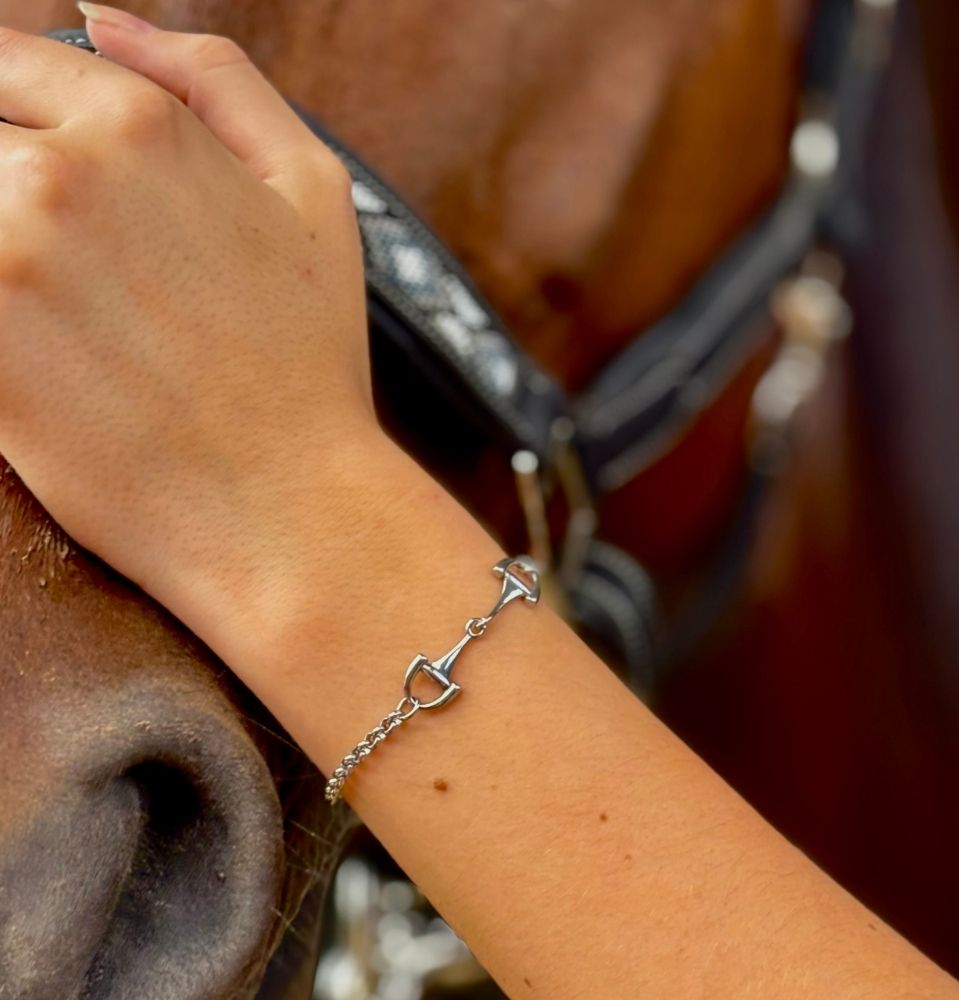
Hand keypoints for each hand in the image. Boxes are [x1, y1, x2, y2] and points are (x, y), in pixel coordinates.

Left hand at [0, 13, 380, 630]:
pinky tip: (51, 340)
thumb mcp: (313, 192)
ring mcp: (2, 261)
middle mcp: (55, 176)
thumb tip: (102, 22)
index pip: (2, 59)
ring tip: (66, 304)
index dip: (12, 111)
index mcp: (136, 123)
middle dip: (3, 177)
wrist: (284, 506)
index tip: (43, 183)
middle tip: (66, 259)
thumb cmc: (308, 360)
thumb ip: (217, 80)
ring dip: (2, 240)